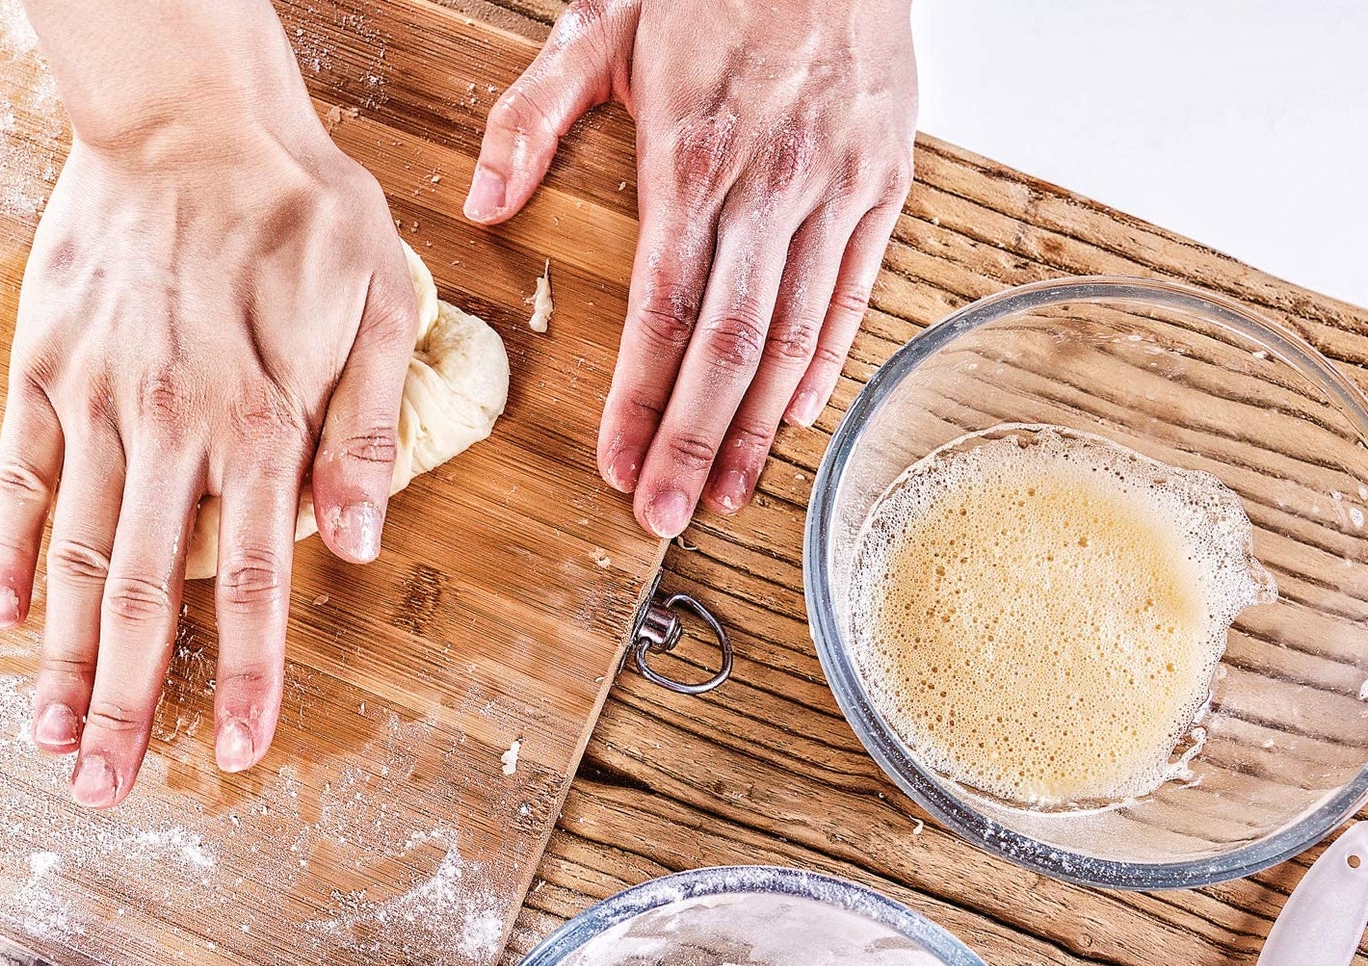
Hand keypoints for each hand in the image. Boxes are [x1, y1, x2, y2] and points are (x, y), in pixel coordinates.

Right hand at [0, 6, 416, 808]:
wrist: (190, 114)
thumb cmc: (302, 214)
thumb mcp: (381, 311)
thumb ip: (365, 432)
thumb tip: (359, 541)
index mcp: (261, 423)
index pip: (256, 582)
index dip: (244, 675)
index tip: (234, 751)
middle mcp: (171, 428)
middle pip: (147, 592)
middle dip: (131, 700)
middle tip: (109, 789)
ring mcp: (97, 401)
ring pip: (78, 553)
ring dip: (65, 655)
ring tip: (54, 739)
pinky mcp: (47, 369)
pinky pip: (25, 477)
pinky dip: (15, 552)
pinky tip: (8, 620)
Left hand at [464, 0, 916, 534]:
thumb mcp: (603, 23)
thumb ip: (534, 114)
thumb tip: (483, 200)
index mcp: (691, 157)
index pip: (662, 310)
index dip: (641, 400)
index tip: (619, 466)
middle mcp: (769, 186)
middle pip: (728, 343)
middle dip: (696, 440)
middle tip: (670, 513)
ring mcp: (835, 189)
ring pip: (794, 333)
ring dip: (759, 425)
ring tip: (733, 493)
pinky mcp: (884, 183)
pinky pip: (854, 292)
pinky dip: (828, 362)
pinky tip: (797, 416)